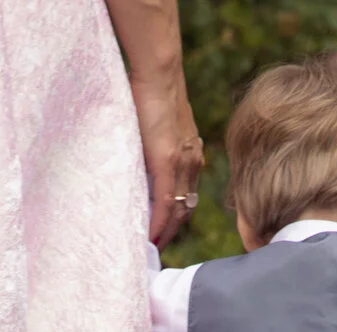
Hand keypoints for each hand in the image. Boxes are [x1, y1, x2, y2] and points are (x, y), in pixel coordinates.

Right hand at [133, 81, 204, 245]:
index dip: (176, 218)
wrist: (159, 74)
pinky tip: (150, 237)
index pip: (186, 196)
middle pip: (185, 209)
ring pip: (177, 211)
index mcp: (191, 156)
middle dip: (172, 232)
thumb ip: (157, 144)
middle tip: (158, 251)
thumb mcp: (160, 125)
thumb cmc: (153, 91)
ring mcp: (183, 165)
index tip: (165, 234)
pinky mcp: (168, 162)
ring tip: (151, 249)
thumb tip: (144, 157)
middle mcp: (192, 164)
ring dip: (165, 232)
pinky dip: (158, 222)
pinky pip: (165, 202)